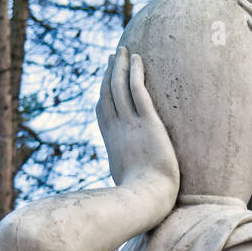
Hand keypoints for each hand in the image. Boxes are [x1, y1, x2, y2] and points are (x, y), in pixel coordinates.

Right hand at [96, 46, 178, 206]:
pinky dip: (135, 72)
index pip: (104, 113)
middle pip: (108, 94)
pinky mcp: (147, 122)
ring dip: (120, 66)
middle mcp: (117, 130)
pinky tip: (137, 58)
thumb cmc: (140, 200)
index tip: (106, 82)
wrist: (147, 199)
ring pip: (120, 87)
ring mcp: (130, 125)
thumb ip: (125, 177)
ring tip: (124, 50)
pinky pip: (137, 90)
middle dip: (110, 74)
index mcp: (112, 144)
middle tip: (113, 57)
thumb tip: (126, 186)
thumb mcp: (126, 186)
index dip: (103, 95)